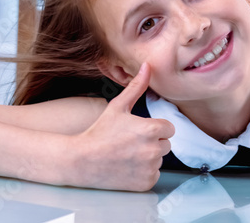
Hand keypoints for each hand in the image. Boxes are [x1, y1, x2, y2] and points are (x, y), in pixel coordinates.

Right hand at [63, 63, 174, 191]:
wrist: (81, 160)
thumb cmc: (99, 132)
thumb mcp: (117, 106)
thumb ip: (136, 87)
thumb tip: (147, 66)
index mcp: (151, 129)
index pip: (168, 128)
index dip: (154, 128)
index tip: (138, 131)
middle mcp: (154, 150)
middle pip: (165, 144)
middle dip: (152, 143)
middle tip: (130, 143)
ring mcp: (150, 168)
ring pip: (159, 159)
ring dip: (148, 157)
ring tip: (127, 155)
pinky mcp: (145, 183)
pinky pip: (153, 175)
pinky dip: (143, 173)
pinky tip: (127, 167)